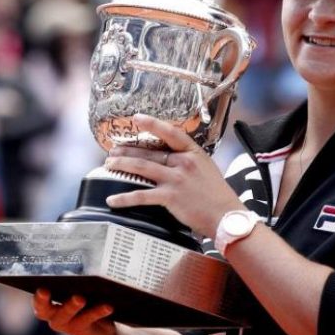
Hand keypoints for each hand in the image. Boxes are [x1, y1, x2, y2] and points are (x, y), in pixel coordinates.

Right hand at [32, 289, 116, 334]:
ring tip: (79, 298)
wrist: (104, 329)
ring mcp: (68, 325)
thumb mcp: (81, 290)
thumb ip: (77, 282)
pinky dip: (98, 311)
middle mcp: (55, 316)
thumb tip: (82, 266)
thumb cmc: (88, 302)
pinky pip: (89, 320)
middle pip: (45, 310)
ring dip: (72, 306)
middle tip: (45, 290)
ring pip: (67, 315)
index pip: (38, 300)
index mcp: (50, 304)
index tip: (38, 287)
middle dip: (43, 301)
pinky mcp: (83, 331)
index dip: (35, 296)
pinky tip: (108, 306)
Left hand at [103, 113, 243, 237]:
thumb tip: (172, 159)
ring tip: (109, 165)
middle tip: (112, 151)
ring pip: (142, 167)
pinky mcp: (170, 197)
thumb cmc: (218, 195)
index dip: (153, 124)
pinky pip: (141, 195)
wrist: (226, 216)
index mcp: (194, 153)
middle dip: (127, 150)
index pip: (171, 133)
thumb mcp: (207, 169)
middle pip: (149, 152)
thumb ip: (190, 161)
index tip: (137, 118)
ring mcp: (176, 179)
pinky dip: (124, 198)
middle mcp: (184, 162)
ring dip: (122, 165)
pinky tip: (113, 199)